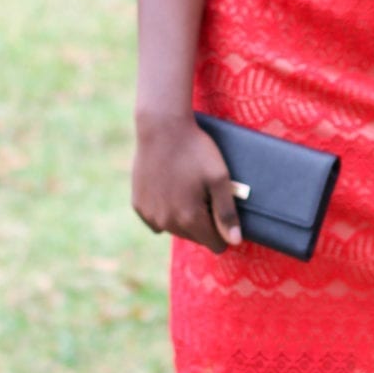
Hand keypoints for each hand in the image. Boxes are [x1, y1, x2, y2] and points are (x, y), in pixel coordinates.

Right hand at [132, 114, 241, 252]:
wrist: (161, 129)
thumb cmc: (195, 151)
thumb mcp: (219, 179)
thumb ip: (227, 213)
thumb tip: (235, 242)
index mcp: (190, 219)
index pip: (215, 244)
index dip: (223, 231)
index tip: (222, 211)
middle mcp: (167, 223)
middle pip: (195, 237)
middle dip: (203, 222)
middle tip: (204, 193)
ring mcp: (150, 215)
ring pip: (175, 229)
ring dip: (183, 217)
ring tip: (187, 189)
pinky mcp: (138, 205)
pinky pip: (156, 220)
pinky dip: (164, 210)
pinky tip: (169, 190)